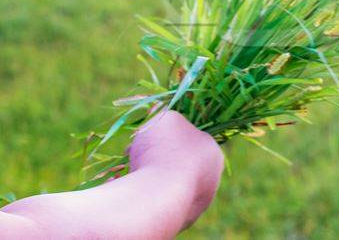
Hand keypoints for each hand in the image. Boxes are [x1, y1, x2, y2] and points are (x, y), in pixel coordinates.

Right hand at [127, 111, 223, 228]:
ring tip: (129, 169)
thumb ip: (167, 116)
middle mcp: (209, 183)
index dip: (167, 136)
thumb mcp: (165, 119)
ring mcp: (193, 205)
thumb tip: (161, 116)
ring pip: (165, 184)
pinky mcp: (175, 222)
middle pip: (178, 164)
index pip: (191, 141)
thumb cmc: (164, 151)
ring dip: (146, 175)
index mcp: (213, 155)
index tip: (149, 136)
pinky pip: (153, 202)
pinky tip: (125, 187)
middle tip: (134, 152)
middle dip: (156, 157)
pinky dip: (138, 194)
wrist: (155, 198)